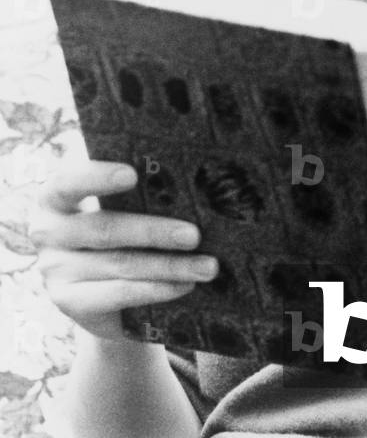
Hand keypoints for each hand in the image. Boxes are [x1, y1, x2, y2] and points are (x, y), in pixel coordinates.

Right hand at [31, 158, 217, 341]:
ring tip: (208, 265)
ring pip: (121, 265)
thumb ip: (137, 192)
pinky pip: (120, 294)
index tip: (133, 174)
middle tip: (195, 235)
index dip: (98, 177)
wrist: (101, 291)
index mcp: (55, 197)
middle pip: (106, 229)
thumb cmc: (119, 228)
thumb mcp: (118, 205)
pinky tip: (185, 285)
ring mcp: (55, 270)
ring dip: (170, 266)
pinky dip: (157, 289)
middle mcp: (47, 232)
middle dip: (155, 232)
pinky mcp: (70, 302)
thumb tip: (188, 179)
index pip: (68, 182)